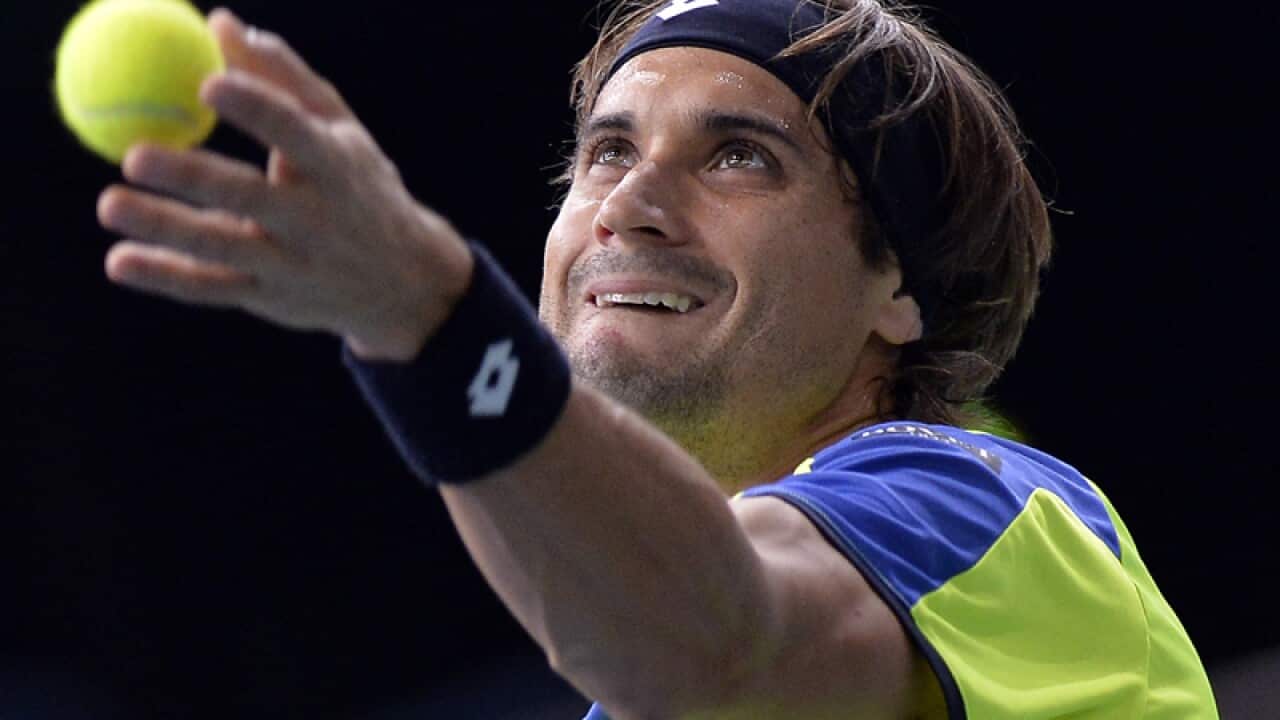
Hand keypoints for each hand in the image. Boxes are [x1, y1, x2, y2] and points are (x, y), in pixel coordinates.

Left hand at [97, 8, 472, 361]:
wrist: (402, 281)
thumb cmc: (358, 186)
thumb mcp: (339, 131)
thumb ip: (281, 78)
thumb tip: (220, 23)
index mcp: (335, 166)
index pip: (295, 133)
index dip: (255, 108)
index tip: (208, 85)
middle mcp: (317, 219)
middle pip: (251, 196)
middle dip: (194, 177)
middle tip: (135, 155)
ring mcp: (293, 264)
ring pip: (222, 247)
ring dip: (166, 228)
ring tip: (109, 205)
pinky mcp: (270, 297)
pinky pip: (212, 288)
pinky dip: (165, 277)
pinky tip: (120, 261)